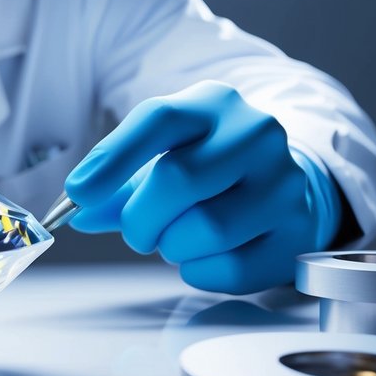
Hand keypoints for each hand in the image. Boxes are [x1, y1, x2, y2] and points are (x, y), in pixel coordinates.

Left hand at [64, 81, 338, 293]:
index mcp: (213, 104)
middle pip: (178, 180)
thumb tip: (78, 213)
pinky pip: (231, 268)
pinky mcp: (298, 230)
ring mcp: (284, 181)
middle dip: (141, 218)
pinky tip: (206, 255)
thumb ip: (115, 185)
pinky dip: (201, 271)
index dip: (112, 158)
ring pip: (207, 229)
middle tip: (137, 232)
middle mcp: (255, 134)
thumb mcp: (162, 158)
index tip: (78, 194)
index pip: (159, 119)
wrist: (279, 182)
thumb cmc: (208, 169)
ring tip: (178, 238)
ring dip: (173, 246)